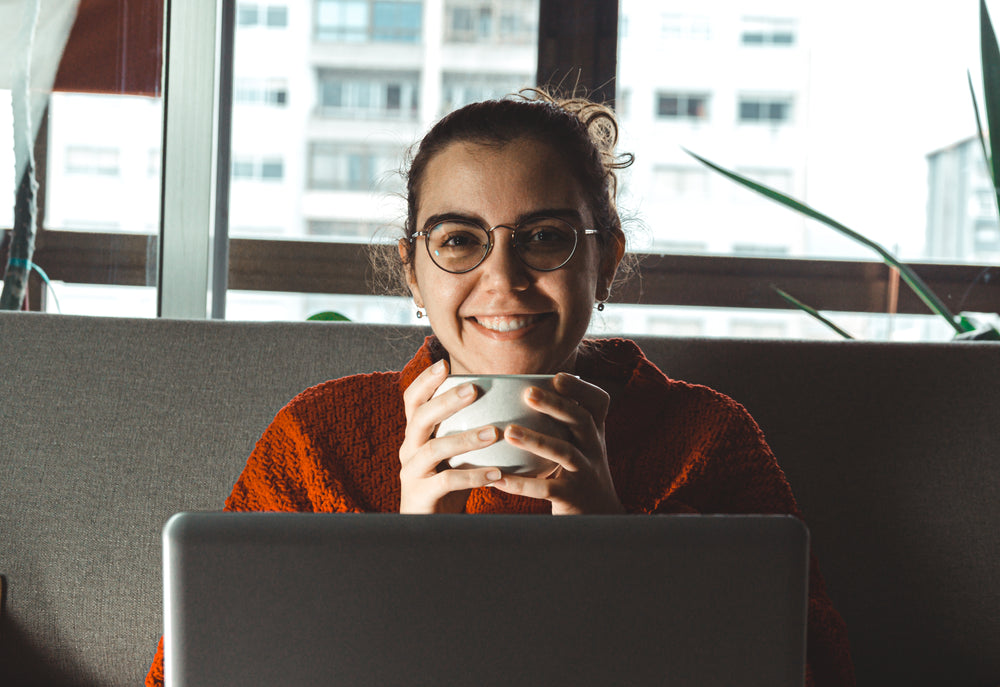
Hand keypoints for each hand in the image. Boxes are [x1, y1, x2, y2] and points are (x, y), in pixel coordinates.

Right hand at [398, 359, 503, 512]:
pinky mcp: (420, 496)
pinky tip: (496, 474)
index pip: (412, 401)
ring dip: (465, 439)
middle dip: (446, 401)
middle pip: (421, 418)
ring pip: (433, 449)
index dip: (424, 381)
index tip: (444, 364)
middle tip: (473, 390)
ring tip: (494, 433)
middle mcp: (408, 449)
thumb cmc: (447, 485)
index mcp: (415, 435)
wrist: (429, 527)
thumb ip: (466, 429)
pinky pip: (446, 481)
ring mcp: (411, 473)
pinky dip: (473, 476)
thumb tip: (505, 403)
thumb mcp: (454, 454)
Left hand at [489, 373, 623, 514]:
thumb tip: (523, 393)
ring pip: (564, 452)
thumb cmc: (579, 472)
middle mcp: (594, 449)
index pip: (598, 403)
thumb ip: (563, 424)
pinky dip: (522, 484)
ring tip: (509, 432)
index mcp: (594, 433)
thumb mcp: (581, 446)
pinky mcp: (572, 496)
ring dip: (536, 440)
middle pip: (581, 421)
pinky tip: (498, 479)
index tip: (558, 377)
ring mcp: (585, 473)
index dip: (581, 389)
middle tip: (528, 393)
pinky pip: (546, 488)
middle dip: (555, 405)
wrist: (599, 516)